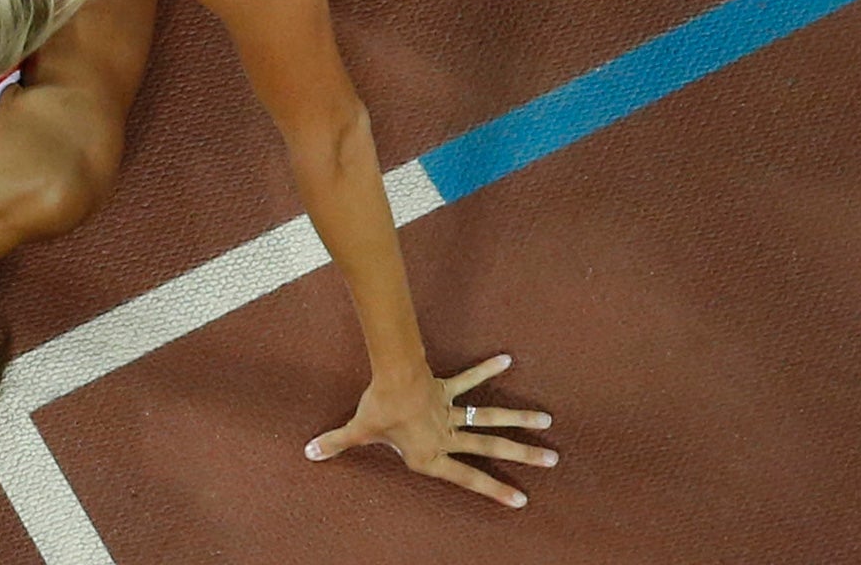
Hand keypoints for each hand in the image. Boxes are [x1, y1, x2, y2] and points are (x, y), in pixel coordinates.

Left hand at [304, 356, 554, 507]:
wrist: (391, 376)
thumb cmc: (378, 409)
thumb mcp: (358, 431)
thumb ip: (336, 444)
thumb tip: (308, 454)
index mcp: (431, 456)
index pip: (467, 478)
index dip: (494, 490)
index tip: (521, 500)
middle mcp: (448, 436)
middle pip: (491, 447)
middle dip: (522, 455)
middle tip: (553, 460)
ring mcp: (451, 412)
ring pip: (491, 418)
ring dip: (518, 419)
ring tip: (546, 422)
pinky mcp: (448, 388)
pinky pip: (470, 380)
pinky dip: (487, 369)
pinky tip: (506, 360)